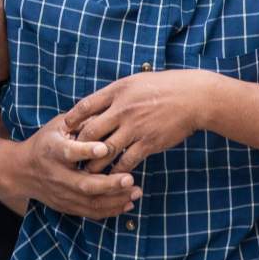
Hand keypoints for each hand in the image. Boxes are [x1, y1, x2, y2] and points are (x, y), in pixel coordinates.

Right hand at [15, 113, 142, 219]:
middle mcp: (57, 174)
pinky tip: (128, 203)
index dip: (86, 151)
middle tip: (130, 179)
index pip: (69, 151)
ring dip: (115, 199)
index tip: (103, 148)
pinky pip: (90, 212)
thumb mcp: (58, 126)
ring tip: (136, 192)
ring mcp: (62, 193)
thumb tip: (108, 114)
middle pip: (83, 184)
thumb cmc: (46, 142)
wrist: (21, 171)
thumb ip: (81, 122)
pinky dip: (110, 210)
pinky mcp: (66, 206)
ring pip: (90, 202)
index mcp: (52, 150)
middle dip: (108, 184)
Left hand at [64, 70, 211, 173]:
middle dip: (77, 147)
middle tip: (70, 158)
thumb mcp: (134, 82)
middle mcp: (122, 110)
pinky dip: (116, 171)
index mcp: (117, 91)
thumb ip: (114, 94)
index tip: (65, 131)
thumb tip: (95, 106)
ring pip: (104, 151)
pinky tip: (111, 177)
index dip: (72, 121)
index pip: (85, 106)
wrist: (193, 97)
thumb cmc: (164, 87)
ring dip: (93, 164)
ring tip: (86, 173)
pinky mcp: (147, 143)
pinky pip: (126, 162)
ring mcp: (134, 127)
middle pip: (90, 132)